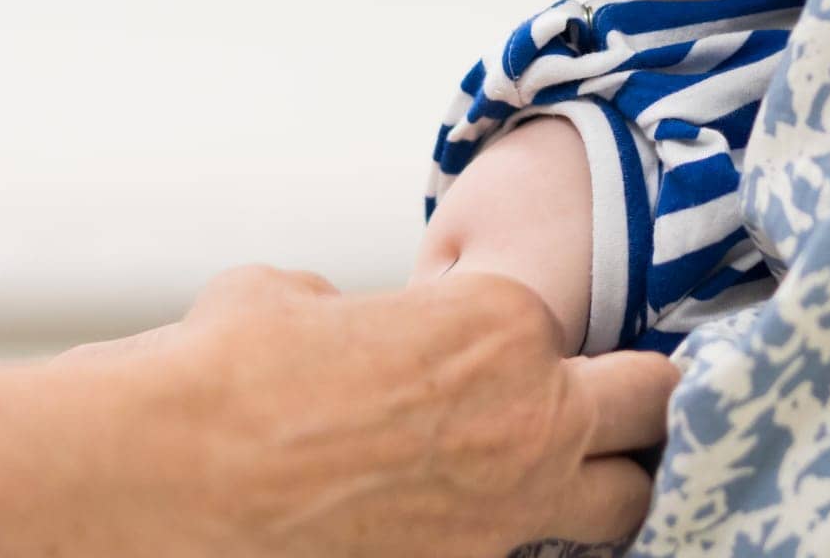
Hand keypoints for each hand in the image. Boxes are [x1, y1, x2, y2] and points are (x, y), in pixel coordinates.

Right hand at [51, 265, 676, 556]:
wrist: (176, 466)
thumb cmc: (238, 361)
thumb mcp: (307, 296)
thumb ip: (360, 311)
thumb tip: (339, 324)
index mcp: (502, 319)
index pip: (576, 329)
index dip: (546, 345)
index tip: (528, 359)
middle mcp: (529, 412)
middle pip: (652, 407)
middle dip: (643, 403)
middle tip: (623, 409)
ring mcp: (507, 509)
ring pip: (626, 504)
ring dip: (612, 484)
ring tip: (582, 479)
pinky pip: (542, 556)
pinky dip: (534, 538)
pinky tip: (491, 524)